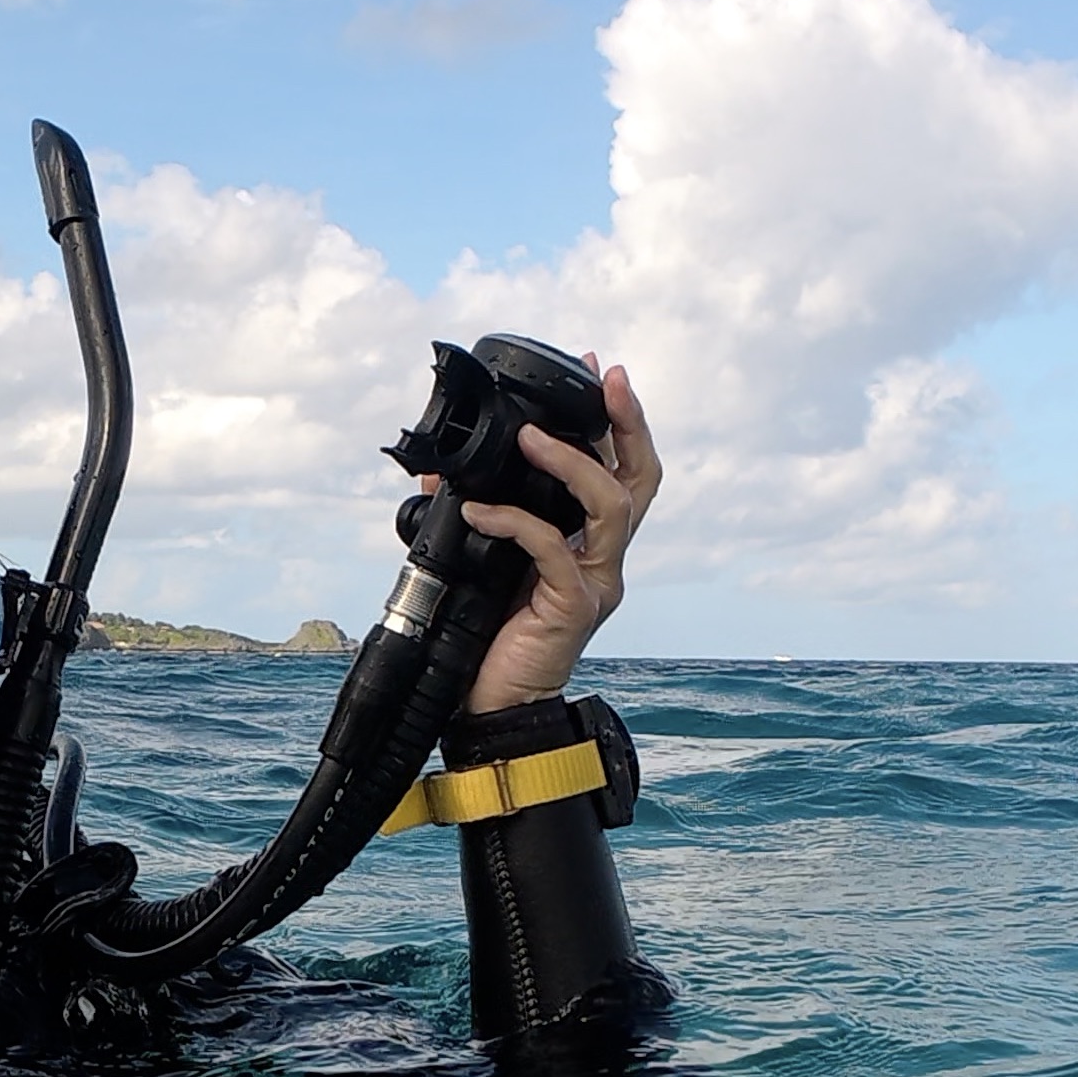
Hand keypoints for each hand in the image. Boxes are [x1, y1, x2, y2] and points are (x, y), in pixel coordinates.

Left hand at [443, 362, 660, 712]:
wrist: (490, 704)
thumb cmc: (487, 636)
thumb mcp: (480, 561)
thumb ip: (474, 516)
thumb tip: (437, 474)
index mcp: (587, 544)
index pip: (620, 471)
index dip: (616, 421)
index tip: (599, 372)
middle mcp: (603, 559)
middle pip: (641, 479)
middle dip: (627, 423)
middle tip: (607, 380)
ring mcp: (595, 582)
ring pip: (611, 506)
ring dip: (571, 463)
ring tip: (529, 437)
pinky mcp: (574, 606)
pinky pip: (553, 549)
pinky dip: (515, 522)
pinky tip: (479, 512)